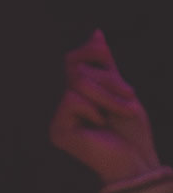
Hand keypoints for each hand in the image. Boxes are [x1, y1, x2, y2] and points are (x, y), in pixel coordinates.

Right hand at [49, 31, 160, 186]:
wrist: (136, 159)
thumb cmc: (132, 129)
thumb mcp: (121, 88)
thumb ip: (106, 65)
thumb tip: (95, 33)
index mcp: (78, 95)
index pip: (73, 59)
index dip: (89, 50)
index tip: (107, 52)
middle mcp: (64, 106)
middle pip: (78, 71)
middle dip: (109, 81)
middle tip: (130, 97)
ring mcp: (59, 119)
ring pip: (77, 85)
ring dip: (108, 96)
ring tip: (121, 113)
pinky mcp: (56, 131)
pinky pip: (72, 100)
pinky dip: (94, 110)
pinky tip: (100, 127)